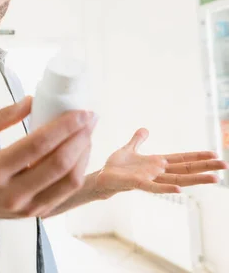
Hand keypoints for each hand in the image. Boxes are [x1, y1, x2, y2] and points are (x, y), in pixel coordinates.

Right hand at [0, 96, 96, 223]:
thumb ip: (1, 116)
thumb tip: (32, 101)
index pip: (37, 145)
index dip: (64, 127)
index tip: (80, 112)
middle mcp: (13, 193)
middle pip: (59, 165)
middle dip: (80, 138)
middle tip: (90, 118)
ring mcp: (28, 206)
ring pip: (69, 181)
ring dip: (84, 154)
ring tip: (88, 132)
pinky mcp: (39, 212)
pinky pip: (67, 191)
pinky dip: (79, 169)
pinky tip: (80, 151)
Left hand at [96, 128, 228, 196]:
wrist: (102, 178)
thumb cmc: (116, 167)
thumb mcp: (128, 149)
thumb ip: (138, 140)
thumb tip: (145, 129)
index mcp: (156, 163)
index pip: (181, 159)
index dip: (197, 157)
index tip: (215, 154)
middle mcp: (157, 172)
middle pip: (185, 169)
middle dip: (205, 167)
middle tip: (225, 166)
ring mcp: (149, 179)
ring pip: (177, 179)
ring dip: (195, 179)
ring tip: (214, 179)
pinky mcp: (138, 184)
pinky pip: (154, 187)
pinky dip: (167, 188)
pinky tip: (180, 190)